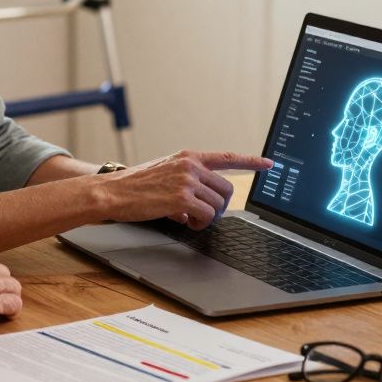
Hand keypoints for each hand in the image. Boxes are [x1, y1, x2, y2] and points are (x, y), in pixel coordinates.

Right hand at [95, 151, 273, 229]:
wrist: (112, 191)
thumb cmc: (134, 187)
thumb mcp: (163, 175)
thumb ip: (185, 185)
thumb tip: (195, 210)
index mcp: (187, 157)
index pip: (226, 157)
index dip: (251, 161)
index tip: (269, 164)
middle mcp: (190, 165)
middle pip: (226, 189)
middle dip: (220, 205)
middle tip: (204, 215)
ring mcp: (187, 180)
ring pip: (218, 204)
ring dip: (208, 217)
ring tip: (190, 220)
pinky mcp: (182, 197)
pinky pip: (207, 216)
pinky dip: (200, 224)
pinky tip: (186, 223)